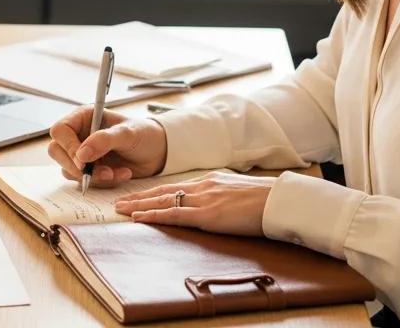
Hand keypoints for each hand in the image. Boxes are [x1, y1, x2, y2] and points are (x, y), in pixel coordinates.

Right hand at [47, 105, 166, 185]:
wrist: (157, 152)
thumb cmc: (144, 134)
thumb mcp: (128, 133)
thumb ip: (104, 140)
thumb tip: (81, 155)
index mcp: (84, 117)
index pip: (60, 130)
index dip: (68, 147)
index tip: (84, 161)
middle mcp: (78, 134)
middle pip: (56, 151)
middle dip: (77, 166)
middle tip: (101, 172)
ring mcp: (82, 153)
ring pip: (68, 169)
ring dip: (92, 176)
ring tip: (116, 172)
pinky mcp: (89, 169)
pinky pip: (83, 180)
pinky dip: (101, 182)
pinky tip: (120, 174)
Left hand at [114, 171, 273, 235]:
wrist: (279, 200)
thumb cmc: (266, 200)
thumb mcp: (240, 194)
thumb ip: (224, 198)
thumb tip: (220, 206)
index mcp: (211, 181)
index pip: (176, 186)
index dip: (156, 192)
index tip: (140, 196)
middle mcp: (203, 186)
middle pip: (163, 191)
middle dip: (140, 197)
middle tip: (120, 202)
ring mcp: (203, 199)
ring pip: (163, 200)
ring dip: (140, 206)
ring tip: (121, 210)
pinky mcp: (207, 214)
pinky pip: (174, 215)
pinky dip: (154, 216)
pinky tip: (140, 218)